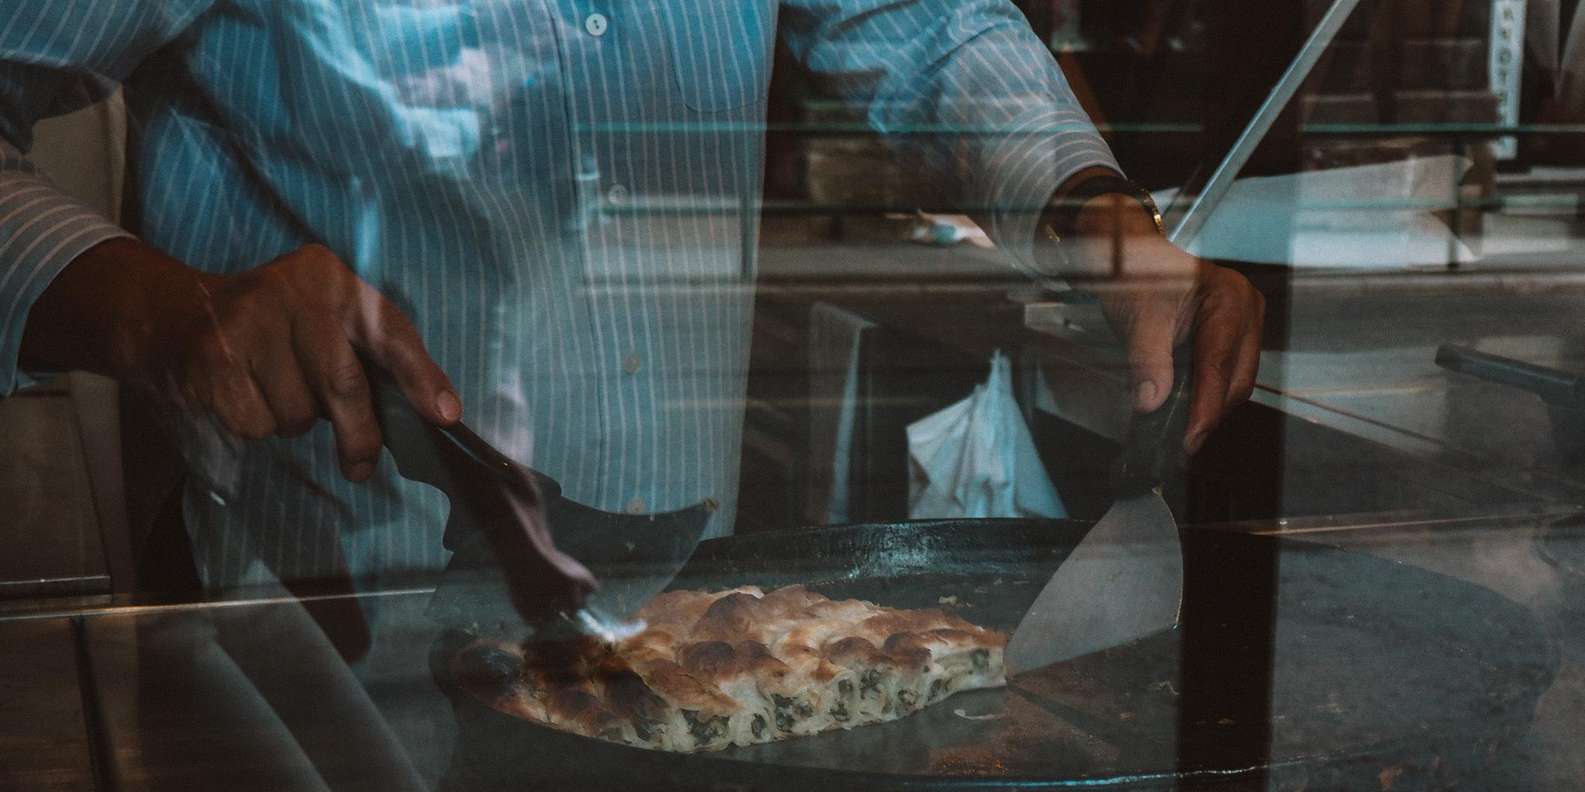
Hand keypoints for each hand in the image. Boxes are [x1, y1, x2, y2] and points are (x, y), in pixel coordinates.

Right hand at [23, 239, 460, 479]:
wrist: (173, 312)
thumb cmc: (276, 324)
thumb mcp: (326, 314)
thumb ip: (374, 352)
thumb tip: (435, 414)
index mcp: (330, 278)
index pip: (389, 331)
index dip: (421, 377)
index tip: (446, 417)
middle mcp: (291, 292)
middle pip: (345, 384)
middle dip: (360, 434)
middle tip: (360, 464)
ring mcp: (248, 325)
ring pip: (299, 413)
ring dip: (295, 421)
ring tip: (275, 389)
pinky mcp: (213, 361)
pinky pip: (257, 425)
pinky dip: (257, 425)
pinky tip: (243, 394)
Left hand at [1068, 198, 1264, 454]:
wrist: (1131, 255)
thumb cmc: (1134, 276)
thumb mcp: (1136, 317)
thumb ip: (1146, 360)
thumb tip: (1151, 404)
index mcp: (1229, 299)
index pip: (1219, 365)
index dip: (1205, 408)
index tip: (1189, 439)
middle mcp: (1247, 310)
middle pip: (1236, 380)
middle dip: (1208, 415)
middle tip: (1180, 446)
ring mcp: (1245, 323)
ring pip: (1234, 381)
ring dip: (1208, 408)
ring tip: (1179, 434)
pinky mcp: (1235, 336)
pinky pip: (1226, 374)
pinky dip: (1206, 394)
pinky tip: (1185, 412)